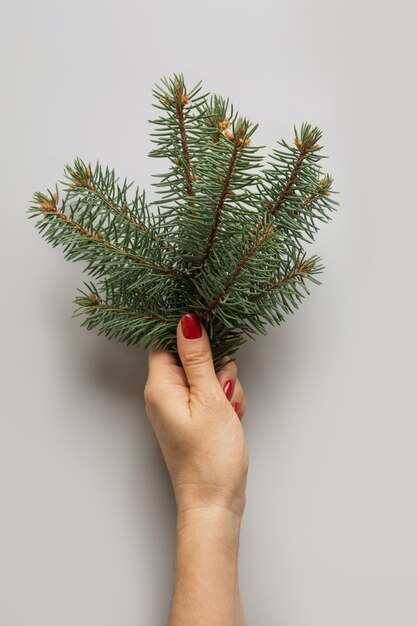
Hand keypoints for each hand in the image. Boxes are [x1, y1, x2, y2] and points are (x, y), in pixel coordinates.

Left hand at [144, 313, 248, 519]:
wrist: (215, 502)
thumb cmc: (209, 457)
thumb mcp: (209, 399)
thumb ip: (198, 358)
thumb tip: (187, 322)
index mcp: (160, 387)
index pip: (163, 341)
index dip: (186, 334)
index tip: (210, 336)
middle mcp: (165, 394)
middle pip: (190, 358)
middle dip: (215, 366)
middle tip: (222, 389)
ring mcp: (180, 407)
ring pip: (207, 376)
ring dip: (224, 386)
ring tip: (229, 410)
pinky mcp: (194, 418)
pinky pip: (212, 395)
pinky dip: (225, 402)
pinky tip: (231, 418)